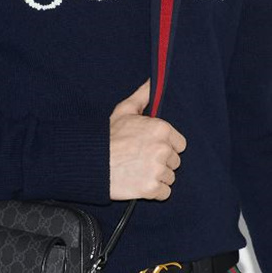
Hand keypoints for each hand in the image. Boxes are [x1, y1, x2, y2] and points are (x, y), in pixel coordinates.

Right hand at [109, 78, 186, 200]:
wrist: (91, 163)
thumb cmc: (108, 136)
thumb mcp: (124, 111)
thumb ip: (144, 96)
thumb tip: (155, 79)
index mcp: (161, 129)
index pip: (180, 144)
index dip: (166, 146)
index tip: (151, 148)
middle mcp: (163, 149)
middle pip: (175, 161)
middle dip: (161, 162)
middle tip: (141, 160)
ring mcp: (158, 170)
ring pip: (170, 177)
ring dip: (157, 177)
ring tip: (138, 171)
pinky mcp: (152, 188)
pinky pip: (164, 193)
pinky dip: (154, 191)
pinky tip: (139, 183)